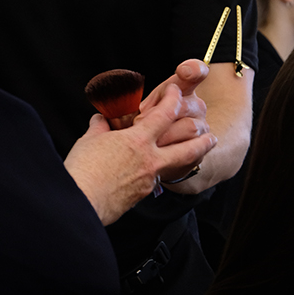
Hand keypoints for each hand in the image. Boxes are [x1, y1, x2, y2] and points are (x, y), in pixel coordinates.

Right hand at [64, 83, 216, 223]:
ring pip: (177, 166)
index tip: (177, 92)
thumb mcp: (89, 141)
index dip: (173, 98)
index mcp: (137, 140)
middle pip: (189, 146)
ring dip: (192, 158)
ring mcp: (149, 179)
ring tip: (198, 155)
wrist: (81, 202)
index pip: (165, 113)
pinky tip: (158, 172)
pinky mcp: (142, 195)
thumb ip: (100, 128)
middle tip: (211, 135)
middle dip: (203, 139)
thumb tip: (101, 120)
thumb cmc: (83, 169)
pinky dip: (159, 173)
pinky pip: (156, 180)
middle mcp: (150, 159)